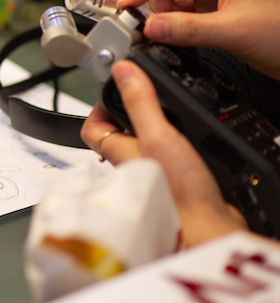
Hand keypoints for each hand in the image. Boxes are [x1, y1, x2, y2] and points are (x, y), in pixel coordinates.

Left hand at [82, 61, 245, 246]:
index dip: (98, 107)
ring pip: (145, 146)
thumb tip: (122, 71)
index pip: (92, 128)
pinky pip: (169, 159)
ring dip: (156, 130)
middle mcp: (132, 164)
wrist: (209, 231)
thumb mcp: (158, 135)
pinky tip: (191, 144)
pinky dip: (177, 148)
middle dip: (130, 114)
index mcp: (119, 152)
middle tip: (144, 96)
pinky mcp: (177, 184)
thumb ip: (140, 103)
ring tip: (170, 115)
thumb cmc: (179, 195)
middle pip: (119, 134)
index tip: (114, 89)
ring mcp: (154, 175)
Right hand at [118, 0, 279, 79]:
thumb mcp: (233, 31)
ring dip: (160, 7)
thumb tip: (151, 27)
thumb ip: (188, 29)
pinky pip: (177, 6)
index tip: (127, 4)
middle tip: (144, 15)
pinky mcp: (209, 6)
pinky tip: (173, 32)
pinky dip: (169, 18)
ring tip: (165, 27)